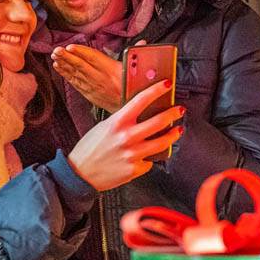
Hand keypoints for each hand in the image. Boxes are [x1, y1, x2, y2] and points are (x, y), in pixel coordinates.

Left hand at [52, 42, 140, 113]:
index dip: (81, 52)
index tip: (69, 47)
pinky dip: (67, 75)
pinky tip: (59, 68)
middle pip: (81, 66)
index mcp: (113, 71)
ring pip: (76, 74)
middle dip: (67, 57)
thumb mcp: (138, 72)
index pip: (94, 59)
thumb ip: (137, 55)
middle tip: (56, 50)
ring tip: (54, 56)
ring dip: (64, 65)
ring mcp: (94, 88)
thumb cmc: (135, 89)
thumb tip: (144, 41)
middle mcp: (101, 79)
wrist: (132, 111)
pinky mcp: (90, 94)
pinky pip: (76, 83)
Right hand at [67, 80, 184, 191]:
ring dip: (173, 135)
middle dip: (173, 113)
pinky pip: (149, 162)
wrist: (80, 174)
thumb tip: (142, 114)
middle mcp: (126, 137)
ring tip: (178, 130)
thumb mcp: (104, 127)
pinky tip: (145, 156)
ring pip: (162, 142)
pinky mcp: (134, 170)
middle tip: (179, 109)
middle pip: (159, 121)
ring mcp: (132, 154)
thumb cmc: (90, 149)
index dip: (156, 90)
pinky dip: (149, 158)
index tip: (166, 85)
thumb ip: (122, 121)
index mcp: (117, 122)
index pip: (141, 100)